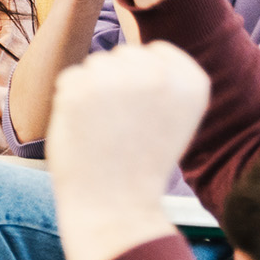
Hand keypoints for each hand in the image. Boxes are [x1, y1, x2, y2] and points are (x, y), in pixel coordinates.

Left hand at [49, 42, 211, 259]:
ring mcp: (119, 78)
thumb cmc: (140, 165)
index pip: (156, 53)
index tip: (143, 116)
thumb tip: (138, 52)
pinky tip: (84, 130)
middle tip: (120, 127)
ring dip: (92, 91)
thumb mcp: (172, 118)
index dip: (141, 84)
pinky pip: (69, 78)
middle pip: (123, 54)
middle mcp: (160, 74)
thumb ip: (164, 81)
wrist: (115, 207)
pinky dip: (69, 101)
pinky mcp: (81, 88)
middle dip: (116, 83)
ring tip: (104, 130)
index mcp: (191, 81)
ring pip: (95, 64)